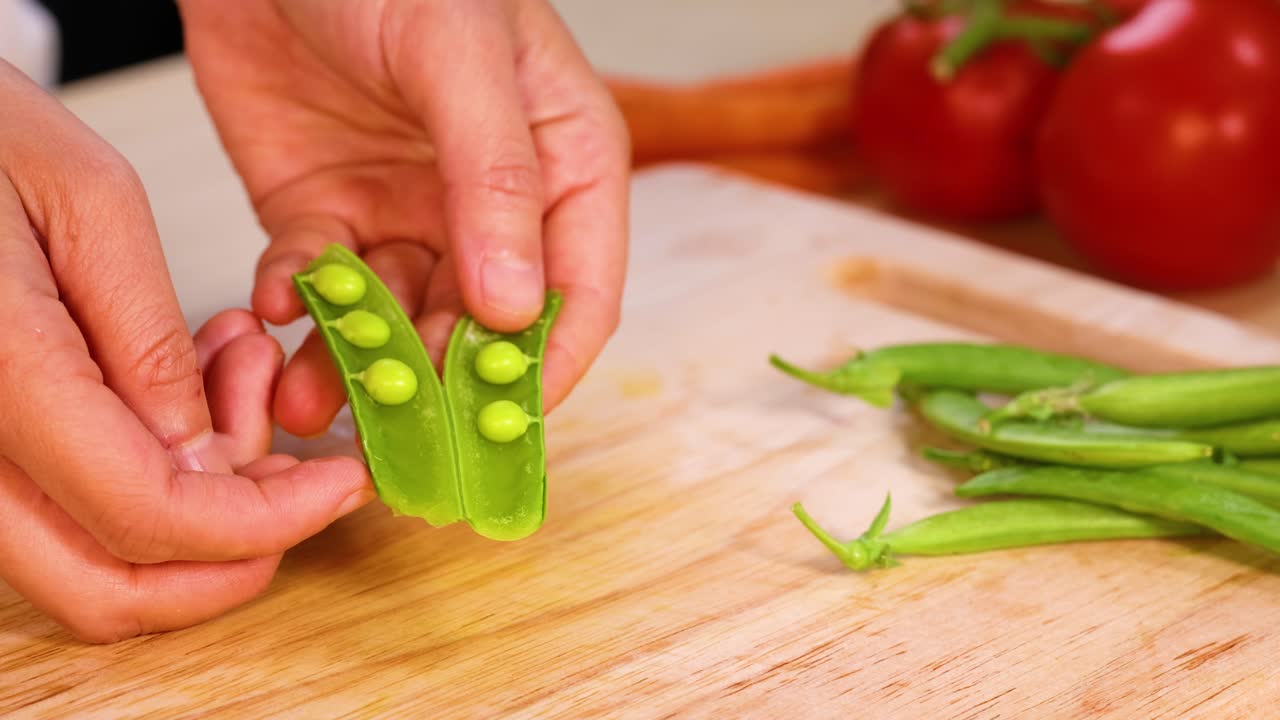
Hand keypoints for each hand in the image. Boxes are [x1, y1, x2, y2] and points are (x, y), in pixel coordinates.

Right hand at [0, 63, 373, 642]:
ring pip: (89, 567)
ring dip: (198, 509)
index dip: (264, 522)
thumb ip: (147, 343)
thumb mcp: (88, 203)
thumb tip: (206, 461)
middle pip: (108, 590)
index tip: (343, 481)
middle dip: (232, 553)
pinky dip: (150, 480)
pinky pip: (66, 513)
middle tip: (303, 472)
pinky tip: (190, 381)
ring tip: (241, 370)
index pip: (146, 516)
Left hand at [179, 0, 629, 436]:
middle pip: (483, 328)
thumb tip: (515, 307)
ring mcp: (411, 214)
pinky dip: (297, 308)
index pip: (579, 295)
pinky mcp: (332, 214)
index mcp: (564, 167)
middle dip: (439, 387)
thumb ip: (495, 179)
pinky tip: (273, 308)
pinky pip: (322, 286)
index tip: (500, 430)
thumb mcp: (458, 58)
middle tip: (393, 439)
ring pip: (399, 323)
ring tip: (310, 398)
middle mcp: (495, 207)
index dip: (545, 370)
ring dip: (359, 367)